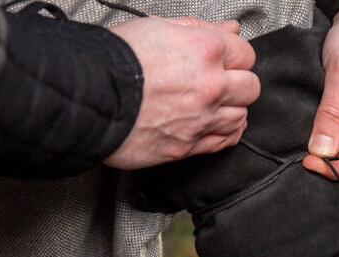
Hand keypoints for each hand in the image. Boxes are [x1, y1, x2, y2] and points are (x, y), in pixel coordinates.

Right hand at [105, 16, 259, 169]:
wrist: (88, 99)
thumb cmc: (115, 62)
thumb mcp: (158, 28)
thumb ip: (201, 30)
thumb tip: (231, 30)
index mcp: (204, 51)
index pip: (246, 54)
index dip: (236, 56)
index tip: (226, 60)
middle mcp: (210, 87)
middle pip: (251, 88)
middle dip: (240, 82)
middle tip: (223, 82)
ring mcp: (201, 120)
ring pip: (241, 117)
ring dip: (233, 109)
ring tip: (217, 105)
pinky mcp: (188, 146)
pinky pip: (224, 142)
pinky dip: (227, 134)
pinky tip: (220, 126)